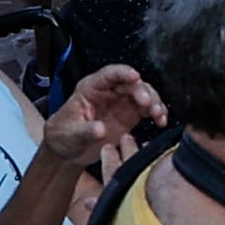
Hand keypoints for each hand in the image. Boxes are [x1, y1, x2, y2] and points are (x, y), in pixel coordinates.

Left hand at [42, 62, 160, 173]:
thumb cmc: (63, 136)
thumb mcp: (70, 134)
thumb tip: (100, 128)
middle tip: (148, 104)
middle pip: (130, 84)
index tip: (135, 77)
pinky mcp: (130, 115)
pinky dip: (156, 113)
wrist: (67, 151)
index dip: (123, 73)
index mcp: (91, 89)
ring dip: (154, 101)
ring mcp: (121, 103)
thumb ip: (86, 131)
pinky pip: (147, 110)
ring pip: (143, 94)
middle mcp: (109, 92)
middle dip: (143, 91)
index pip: (109, 75)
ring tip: (158, 114)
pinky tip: (161, 121)